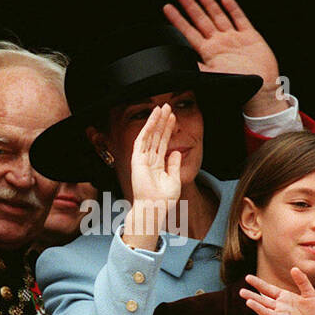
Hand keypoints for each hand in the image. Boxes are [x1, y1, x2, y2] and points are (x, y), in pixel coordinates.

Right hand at [122, 104, 181, 249]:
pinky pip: (142, 139)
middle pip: (156, 135)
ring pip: (150, 135)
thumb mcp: (174, 179)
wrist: (154, 208)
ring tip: (162, 107)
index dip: (168, 129)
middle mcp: (149, 159)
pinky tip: (154, 118)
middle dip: (162, 121)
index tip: (173, 117)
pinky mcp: (137, 159)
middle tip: (167, 106)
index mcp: (158, 164)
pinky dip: (148, 127)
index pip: (163, 142)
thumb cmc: (163, 199)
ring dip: (156, 120)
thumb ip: (174, 165)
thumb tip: (177, 152)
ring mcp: (142, 158)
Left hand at [163, 0, 281, 115]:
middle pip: (201, 20)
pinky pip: (240, 19)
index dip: (178, 20)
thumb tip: (176, 66)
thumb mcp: (212, 78)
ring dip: (209, 4)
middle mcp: (220, 43)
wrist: (261, 91)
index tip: (167, 8)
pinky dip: (233, 9)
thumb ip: (196, 69)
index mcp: (209, 52)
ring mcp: (234, 39)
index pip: (188, 32)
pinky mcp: (250, 37)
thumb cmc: (238, 88)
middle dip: (190, 6)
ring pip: (218, 16)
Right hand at [239, 268, 314, 314]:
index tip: (247, 277)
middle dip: (252, 296)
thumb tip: (294, 268)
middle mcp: (280, 308)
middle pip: (263, 301)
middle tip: (241, 291)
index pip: (268, 290)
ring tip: (248, 302)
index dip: (258, 284)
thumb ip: (302, 281)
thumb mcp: (310, 294)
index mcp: (284, 298)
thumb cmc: (314, 314)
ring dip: (257, 308)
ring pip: (266, 313)